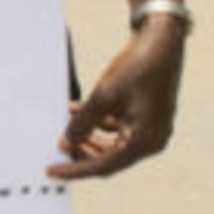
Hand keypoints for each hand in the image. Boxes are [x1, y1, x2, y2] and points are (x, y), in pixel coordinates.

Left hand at [49, 16, 183, 179]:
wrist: (161, 42)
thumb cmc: (138, 68)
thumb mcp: (103, 96)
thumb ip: (83, 124)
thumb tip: (66, 144)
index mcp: (144, 142)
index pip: (103, 166)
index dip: (74, 169)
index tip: (52, 171)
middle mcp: (151, 141)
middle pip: (109, 159)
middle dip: (81, 153)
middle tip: (57, 146)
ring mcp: (151, 129)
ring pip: (112, 144)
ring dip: (87, 137)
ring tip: (65, 125)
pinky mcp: (146, 117)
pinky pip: (117, 128)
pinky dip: (97, 124)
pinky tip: (77, 111)